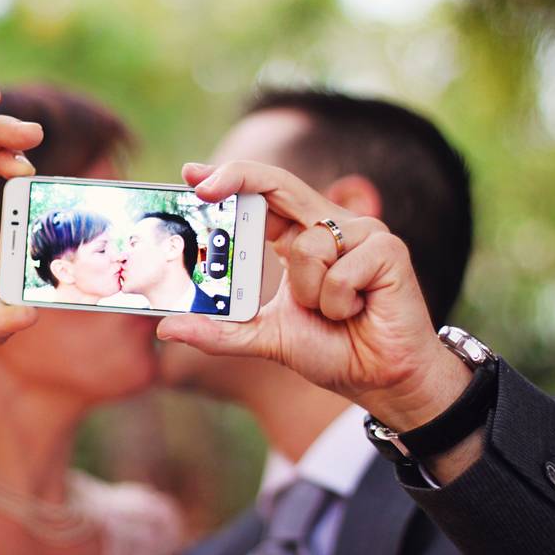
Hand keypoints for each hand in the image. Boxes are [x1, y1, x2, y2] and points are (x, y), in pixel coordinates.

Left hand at [157, 161, 470, 428]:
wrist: (380, 380)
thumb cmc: (332, 350)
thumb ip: (219, 331)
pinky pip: (337, 272)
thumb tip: (166, 328)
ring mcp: (363, 233)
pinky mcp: (388, 249)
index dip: (230, 177)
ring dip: (310, 295)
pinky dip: (337, 304)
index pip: (262, 194)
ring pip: (306, 247)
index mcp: (300, 237)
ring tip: (335, 312)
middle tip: (201, 187)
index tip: (191, 174)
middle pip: (280, 184)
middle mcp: (330, 226)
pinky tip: (358, 312)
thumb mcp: (263, 338)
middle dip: (239, 179)